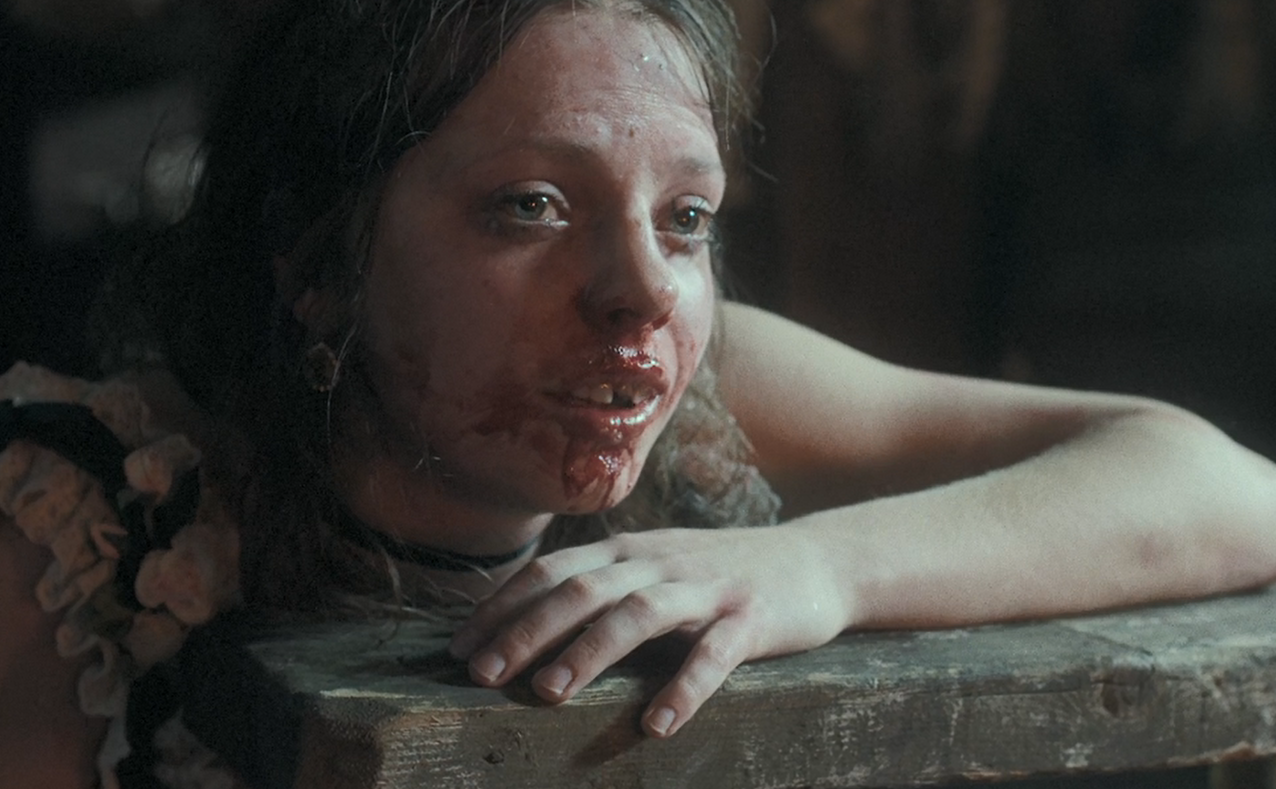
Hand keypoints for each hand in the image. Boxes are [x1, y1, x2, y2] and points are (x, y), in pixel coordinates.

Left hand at [447, 524, 849, 736]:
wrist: (818, 561)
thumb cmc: (720, 575)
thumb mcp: (655, 568)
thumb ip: (602, 586)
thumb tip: (523, 622)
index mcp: (630, 550)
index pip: (552, 570)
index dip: (501, 606)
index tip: (457, 648)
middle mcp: (661, 561)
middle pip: (582, 589)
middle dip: (525, 631)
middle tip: (482, 674)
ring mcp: (707, 587)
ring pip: (637, 613)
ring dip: (588, 651)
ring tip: (548, 693)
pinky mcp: (751, 618)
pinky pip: (714, 655)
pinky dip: (684, 688)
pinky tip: (657, 724)